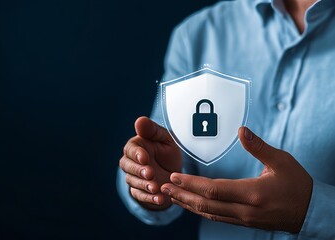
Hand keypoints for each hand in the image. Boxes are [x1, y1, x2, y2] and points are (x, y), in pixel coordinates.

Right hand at [119, 116, 181, 209]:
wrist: (174, 174)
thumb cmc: (168, 152)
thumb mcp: (165, 139)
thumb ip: (152, 130)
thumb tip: (139, 121)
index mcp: (136, 147)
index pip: (131, 149)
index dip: (137, 154)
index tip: (144, 157)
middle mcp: (132, 162)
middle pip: (128, 166)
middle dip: (139, 171)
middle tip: (150, 173)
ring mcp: (134, 178)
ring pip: (133, 182)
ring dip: (144, 185)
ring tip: (156, 187)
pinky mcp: (139, 191)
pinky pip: (140, 195)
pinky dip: (149, 198)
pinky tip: (159, 199)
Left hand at [161, 127, 312, 232]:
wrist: (311, 212)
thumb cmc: (298, 184)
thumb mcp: (281, 161)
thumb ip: (259, 146)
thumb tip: (241, 130)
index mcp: (252, 193)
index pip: (213, 189)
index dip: (191, 183)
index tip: (174, 176)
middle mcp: (245, 210)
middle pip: (205, 204)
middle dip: (182, 195)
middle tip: (162, 187)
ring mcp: (243, 219)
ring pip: (209, 213)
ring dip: (187, 204)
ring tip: (170, 195)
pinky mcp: (244, 222)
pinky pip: (216, 217)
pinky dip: (200, 210)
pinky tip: (190, 204)